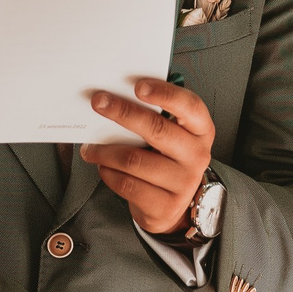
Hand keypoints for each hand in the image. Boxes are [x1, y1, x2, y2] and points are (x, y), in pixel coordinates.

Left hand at [82, 78, 214, 236]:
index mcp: (201, 130)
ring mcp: (183, 183)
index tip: (138, 86)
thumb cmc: (167, 159)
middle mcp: (197, 155)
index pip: (189, 106)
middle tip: (98, 102)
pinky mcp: (166, 205)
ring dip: (105, 150)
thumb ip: (154, 115)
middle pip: (156, 129)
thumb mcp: (172, 135)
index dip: (165, 93)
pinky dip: (108, 173)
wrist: (173, 204)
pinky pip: (127, 184)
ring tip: (91, 147)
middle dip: (122, 112)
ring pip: (134, 160)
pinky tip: (103, 166)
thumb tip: (117, 96)